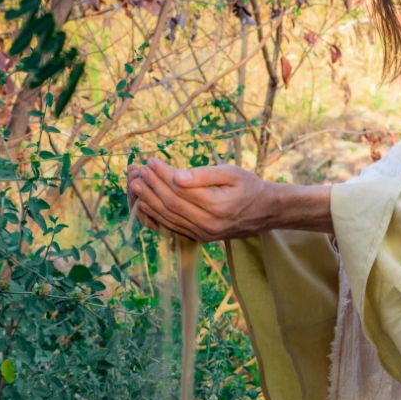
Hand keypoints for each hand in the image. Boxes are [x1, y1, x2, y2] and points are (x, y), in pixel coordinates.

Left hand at [126, 158, 273, 242]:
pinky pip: (172, 228)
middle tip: (138, 171)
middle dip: (151, 186)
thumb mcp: (232, 173)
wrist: (265, 212)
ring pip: (168, 218)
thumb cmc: (249, 187)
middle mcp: (208, 224)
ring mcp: (203, 234)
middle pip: (171, 204)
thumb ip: (204, 175)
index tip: (151, 160)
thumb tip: (177, 176)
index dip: (162, 174)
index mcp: (217, 205)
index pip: (181, 189)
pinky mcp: (199, 238)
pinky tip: (145, 204)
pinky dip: (155, 217)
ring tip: (136, 185)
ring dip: (149, 201)